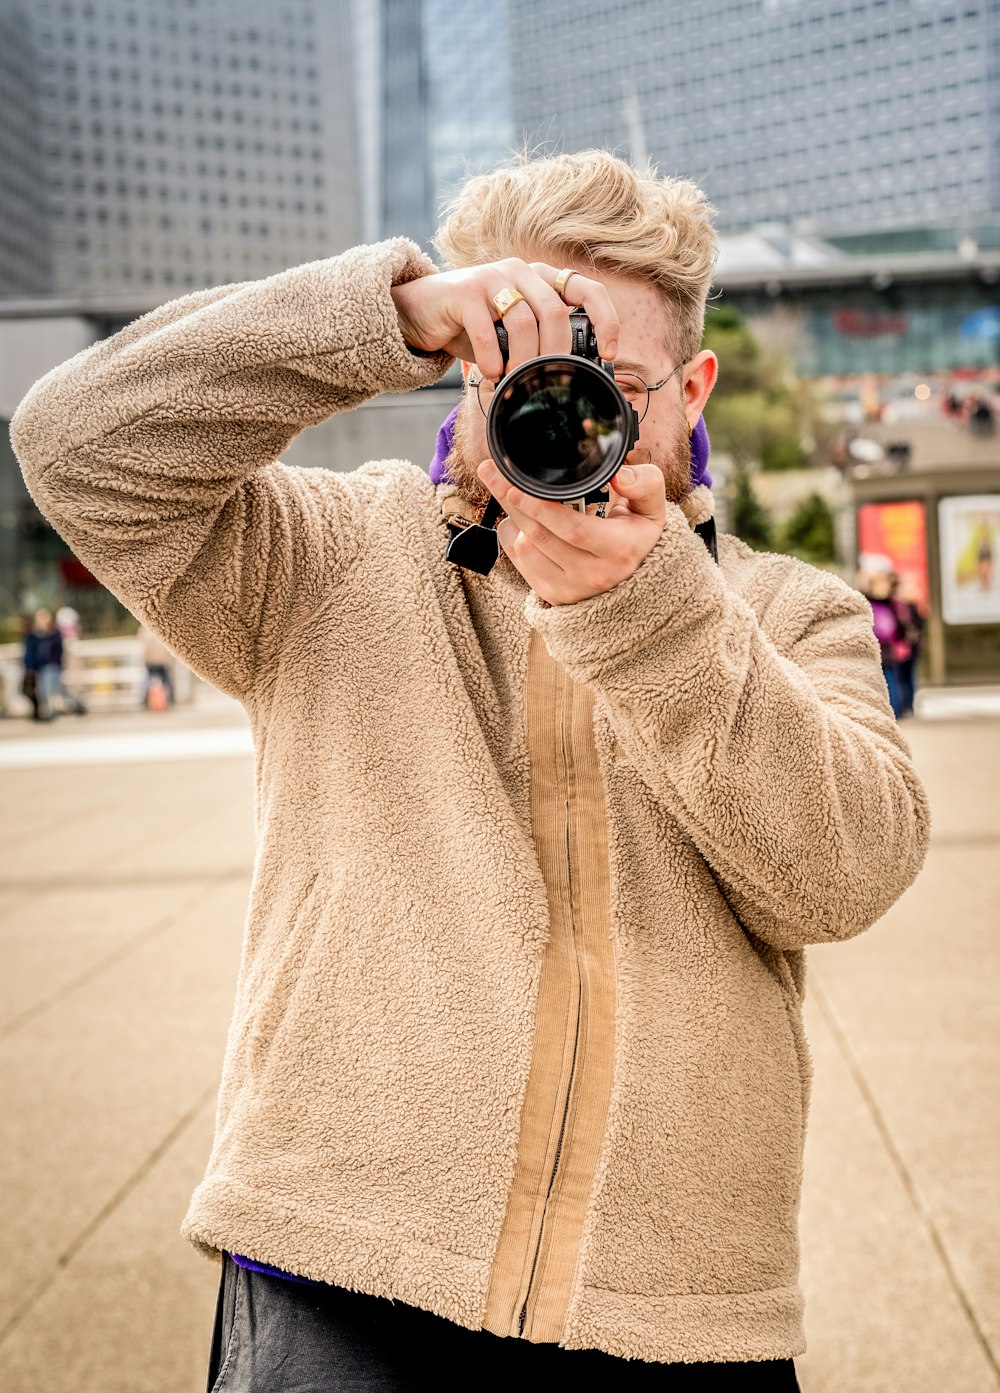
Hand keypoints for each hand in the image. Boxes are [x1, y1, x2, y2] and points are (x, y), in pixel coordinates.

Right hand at [391, 259, 619, 380]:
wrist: (419, 312)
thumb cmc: (471, 327)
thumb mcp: (511, 334)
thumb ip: (538, 344)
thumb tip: (571, 377)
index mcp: (540, 279)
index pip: (588, 289)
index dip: (606, 320)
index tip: (611, 353)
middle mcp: (520, 271)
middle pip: (556, 313)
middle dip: (556, 355)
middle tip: (546, 382)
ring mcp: (492, 277)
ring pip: (524, 322)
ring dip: (523, 361)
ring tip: (515, 381)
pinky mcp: (464, 292)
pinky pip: (487, 330)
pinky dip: (493, 359)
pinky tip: (491, 374)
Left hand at [477, 458, 666, 605]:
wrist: (634, 580)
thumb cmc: (638, 537)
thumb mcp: (652, 509)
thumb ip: (645, 484)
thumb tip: (620, 475)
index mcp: (618, 550)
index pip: (572, 529)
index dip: (541, 508)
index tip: (517, 486)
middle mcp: (592, 575)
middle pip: (540, 535)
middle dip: (512, 501)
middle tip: (493, 473)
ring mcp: (570, 588)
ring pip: (524, 548)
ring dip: (513, 518)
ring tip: (514, 496)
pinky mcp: (552, 595)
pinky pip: (519, 562)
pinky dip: (513, 537)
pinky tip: (522, 523)